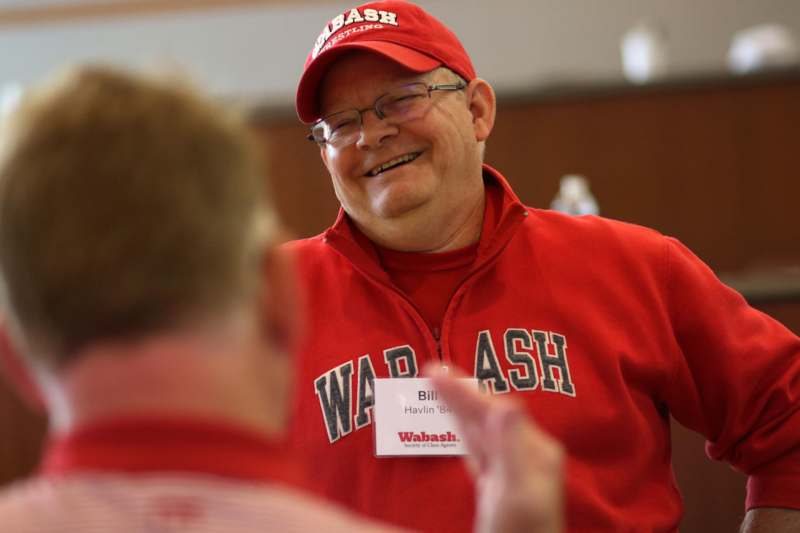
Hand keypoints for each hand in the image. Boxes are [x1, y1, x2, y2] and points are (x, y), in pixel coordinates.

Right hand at [427, 364, 563, 532]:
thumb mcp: (516, 493)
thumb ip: (511, 447)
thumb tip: (505, 404)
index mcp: (532, 452)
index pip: (493, 409)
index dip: (462, 389)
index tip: (432, 370)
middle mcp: (527, 457)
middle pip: (488, 415)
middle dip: (459, 392)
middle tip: (430, 370)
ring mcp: (514, 474)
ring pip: (482, 431)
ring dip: (460, 409)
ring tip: (439, 389)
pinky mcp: (501, 491)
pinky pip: (479, 451)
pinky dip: (465, 434)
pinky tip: (462, 433)